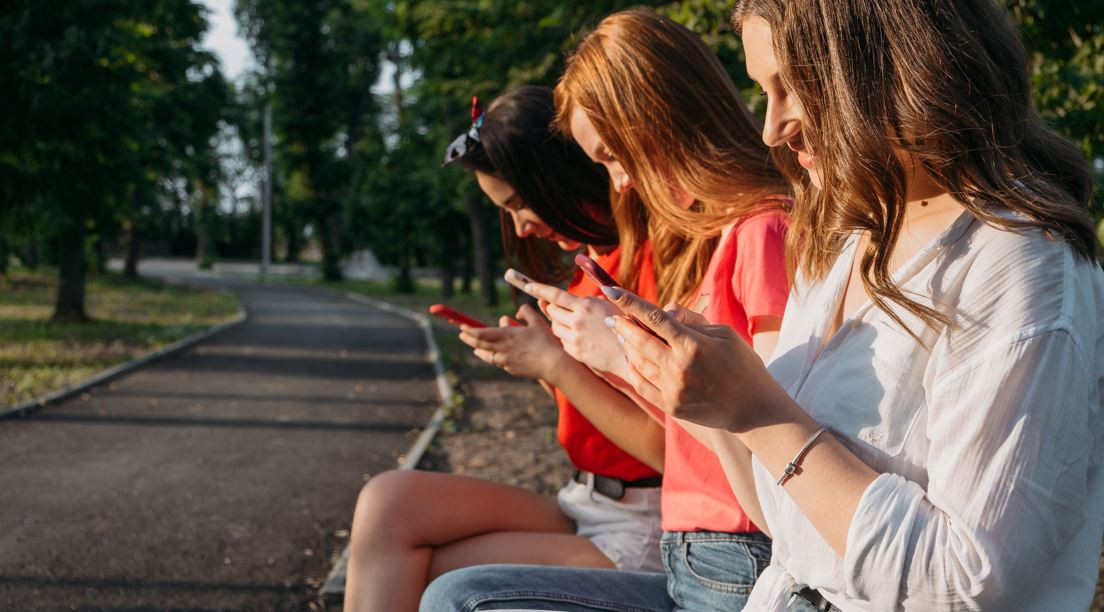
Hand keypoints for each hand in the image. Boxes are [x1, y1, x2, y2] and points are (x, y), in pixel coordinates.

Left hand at [458, 304, 567, 380]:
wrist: (552, 365)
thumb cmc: (545, 341)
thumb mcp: (537, 321)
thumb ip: (525, 312)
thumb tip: (516, 313)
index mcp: (506, 335)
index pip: (481, 334)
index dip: (469, 330)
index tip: (462, 327)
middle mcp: (502, 349)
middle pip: (479, 345)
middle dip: (468, 339)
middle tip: (461, 335)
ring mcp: (505, 361)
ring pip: (487, 356)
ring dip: (479, 351)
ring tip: (475, 349)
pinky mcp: (511, 370)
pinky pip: (499, 363)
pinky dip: (495, 358)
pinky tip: (496, 357)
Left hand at [521, 281, 625, 376]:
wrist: (630, 355)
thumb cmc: (625, 326)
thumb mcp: (612, 305)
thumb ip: (593, 299)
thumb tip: (578, 296)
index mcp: (585, 306)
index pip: (556, 295)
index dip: (540, 290)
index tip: (528, 286)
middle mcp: (577, 321)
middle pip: (552, 311)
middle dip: (553, 307)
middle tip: (558, 307)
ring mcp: (574, 338)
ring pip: (555, 326)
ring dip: (559, 322)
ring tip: (573, 322)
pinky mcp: (574, 351)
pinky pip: (562, 340)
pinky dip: (567, 336)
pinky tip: (580, 337)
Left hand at [602, 286, 788, 431]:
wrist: (754, 409)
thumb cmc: (742, 365)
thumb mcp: (724, 334)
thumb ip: (692, 320)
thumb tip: (664, 311)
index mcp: (693, 345)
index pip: (654, 317)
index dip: (629, 303)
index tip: (610, 290)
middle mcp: (679, 367)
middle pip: (639, 340)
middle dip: (623, 325)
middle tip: (613, 317)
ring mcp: (673, 389)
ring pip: (638, 362)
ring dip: (627, 346)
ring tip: (623, 334)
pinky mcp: (671, 406)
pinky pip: (641, 384)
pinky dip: (632, 369)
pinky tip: (631, 359)